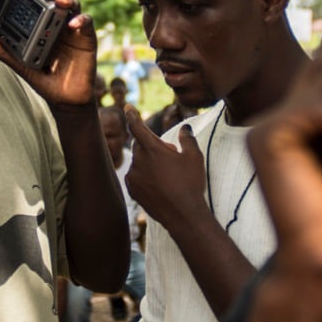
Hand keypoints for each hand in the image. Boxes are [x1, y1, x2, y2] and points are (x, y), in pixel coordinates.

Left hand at [0, 0, 97, 105]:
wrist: (65, 100)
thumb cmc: (44, 80)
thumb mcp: (23, 66)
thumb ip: (6, 53)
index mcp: (44, 26)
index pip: (42, 2)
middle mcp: (59, 24)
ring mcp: (74, 30)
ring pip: (74, 5)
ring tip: (59, 1)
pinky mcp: (87, 38)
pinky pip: (87, 22)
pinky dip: (81, 19)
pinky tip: (73, 24)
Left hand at [124, 106, 209, 228]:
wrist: (183, 214)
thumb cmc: (190, 183)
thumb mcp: (194, 157)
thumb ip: (187, 139)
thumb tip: (185, 128)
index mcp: (152, 149)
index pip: (138, 127)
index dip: (132, 115)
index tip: (126, 107)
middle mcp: (139, 161)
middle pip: (140, 145)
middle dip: (152, 146)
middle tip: (170, 156)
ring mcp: (134, 177)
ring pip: (138, 161)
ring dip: (148, 162)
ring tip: (167, 175)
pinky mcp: (132, 190)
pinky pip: (135, 176)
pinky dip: (144, 176)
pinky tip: (159, 185)